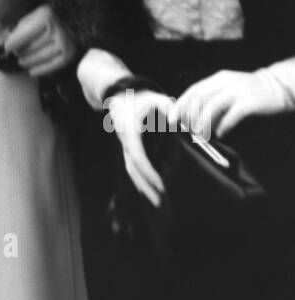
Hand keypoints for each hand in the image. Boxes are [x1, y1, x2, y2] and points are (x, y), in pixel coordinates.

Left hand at [0, 4, 76, 77]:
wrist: (76, 17)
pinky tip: (32, 72)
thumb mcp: (35, 14)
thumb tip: (3, 43)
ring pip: (40, 57)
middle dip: (20, 53)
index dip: (12, 44)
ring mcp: (65, 42)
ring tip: (21, 62)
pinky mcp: (70, 52)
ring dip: (28, 62)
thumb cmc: (51, 16)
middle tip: (15, 54)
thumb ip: (20, 27)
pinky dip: (41, 70)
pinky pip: (53, 65)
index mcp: (46, 15)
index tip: (6, 48)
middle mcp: (57, 29)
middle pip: (31, 47)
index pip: (23, 36)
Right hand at [106, 89, 173, 208]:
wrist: (123, 96)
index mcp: (131, 131)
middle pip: (133, 170)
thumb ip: (170, 110)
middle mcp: (126, 142)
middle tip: (160, 204)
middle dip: (146, 188)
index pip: (138, 157)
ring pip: (133, 171)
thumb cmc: (143, 98)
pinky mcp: (129, 150)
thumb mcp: (159, 100)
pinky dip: (143, 180)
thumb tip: (177, 125)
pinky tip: (156, 190)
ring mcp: (126, 147)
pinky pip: (135, 168)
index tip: (162, 185)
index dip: (149, 173)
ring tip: (159, 203)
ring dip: (145, 187)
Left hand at [174, 69, 288, 139]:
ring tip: (201, 133)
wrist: (277, 86)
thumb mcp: (229, 88)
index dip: (181, 104)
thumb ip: (213, 97)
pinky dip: (223, 125)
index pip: (194, 90)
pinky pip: (232, 115)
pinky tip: (220, 133)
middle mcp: (226, 82)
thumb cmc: (249, 91)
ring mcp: (238, 91)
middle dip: (189, 115)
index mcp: (218, 78)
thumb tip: (193, 116)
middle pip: (200, 98)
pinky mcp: (249, 102)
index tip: (172, 118)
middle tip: (187, 129)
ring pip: (213, 106)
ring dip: (204, 121)